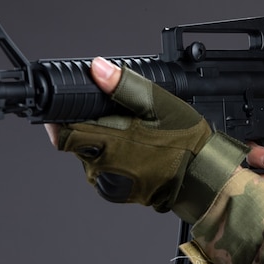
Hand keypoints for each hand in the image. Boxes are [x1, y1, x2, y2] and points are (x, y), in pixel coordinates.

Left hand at [47, 56, 248, 223]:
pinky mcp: (115, 194)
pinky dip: (111, 159)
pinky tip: (132, 152)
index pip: (63, 132)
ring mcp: (108, 184)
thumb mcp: (158, 104)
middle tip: (113, 119)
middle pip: (76, 143)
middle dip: (87, 128)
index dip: (61, 118)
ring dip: (99, 144)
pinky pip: (103, 171)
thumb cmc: (184, 141)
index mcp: (108, 143)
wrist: (202, 176)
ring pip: (89, 157)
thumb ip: (123, 86)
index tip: (68, 109)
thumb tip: (96, 69)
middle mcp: (102, 168)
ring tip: (128, 135)